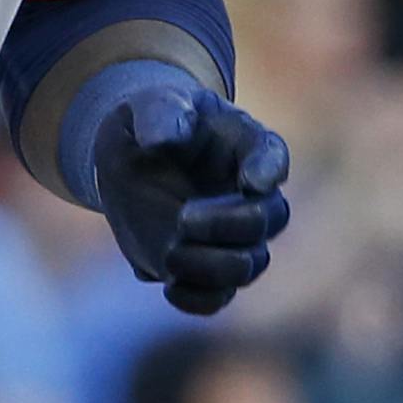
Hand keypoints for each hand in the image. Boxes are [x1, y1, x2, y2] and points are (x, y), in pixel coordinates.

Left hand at [93, 84, 289, 315]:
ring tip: (171, 254)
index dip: (270, 170)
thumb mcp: (149, 103)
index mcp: (244, 142)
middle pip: (269, 219)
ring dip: (214, 266)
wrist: (130, 153)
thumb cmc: (151, 119)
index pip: (272, 155)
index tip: (251, 180)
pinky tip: (170, 288)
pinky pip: (217, 296)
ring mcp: (230, 234)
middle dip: (231, 225)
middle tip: (183, 218)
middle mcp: (249, 193)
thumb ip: (163, 111)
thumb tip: (170, 136)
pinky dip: (200, 299)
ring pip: (248, 264)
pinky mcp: (203, 265)